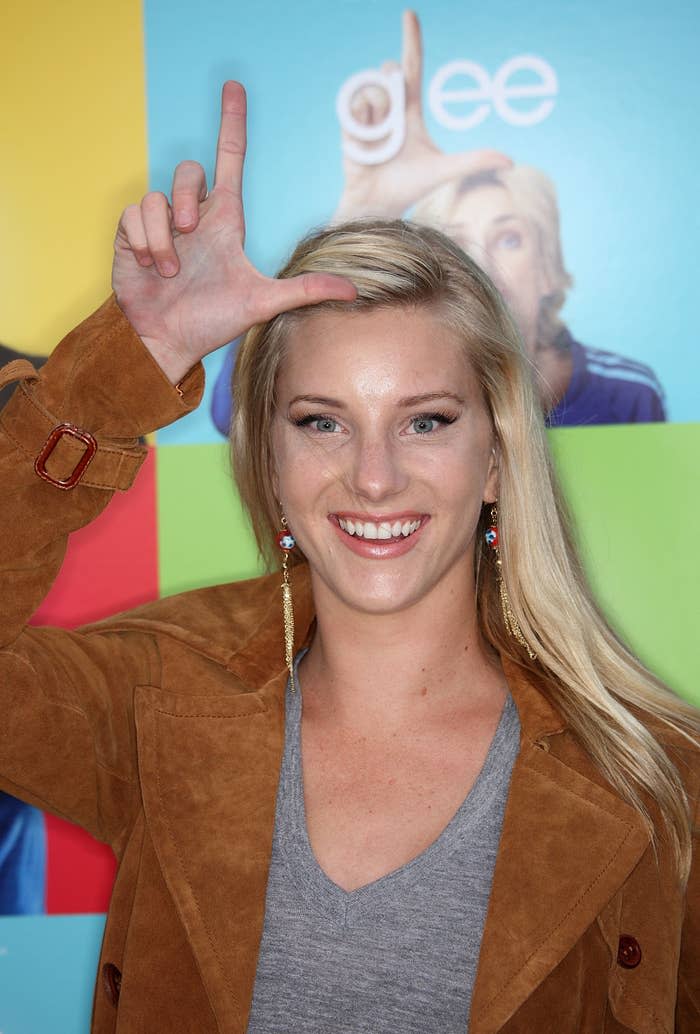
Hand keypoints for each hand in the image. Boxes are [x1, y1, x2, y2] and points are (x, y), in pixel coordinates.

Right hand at [113, 82, 356, 383]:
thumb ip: (305, 291)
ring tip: (169, 269)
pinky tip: (150, 266)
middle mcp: (194, 216)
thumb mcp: (263, 302)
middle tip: (191, 235)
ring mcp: (161, 224)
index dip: (233, 122)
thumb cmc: (212, 321)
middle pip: (189, 169)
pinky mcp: (132, 233)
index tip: (235, 87)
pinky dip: (144, 240)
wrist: (166, 340)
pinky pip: (134, 212)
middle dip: (188, 198)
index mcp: (225, 221)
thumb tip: (354, 291)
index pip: (230, 159)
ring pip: (158, 194)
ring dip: (164, 235)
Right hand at [334, 10, 509, 220]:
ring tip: (379, 142)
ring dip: (379, 119)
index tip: (409, 14)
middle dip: (392, 85)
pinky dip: (362, 126)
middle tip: (395, 122)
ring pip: (373, 90)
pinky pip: (356, 107)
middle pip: (389, 71)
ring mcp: (367, 114)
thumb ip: (475, 161)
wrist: (380, 204)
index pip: (412, 67)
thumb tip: (510, 161)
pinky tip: (364, 144)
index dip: (412, 40)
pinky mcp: (349, 123)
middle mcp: (389, 106)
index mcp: (411, 109)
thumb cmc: (411, 188)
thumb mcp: (445, 170)